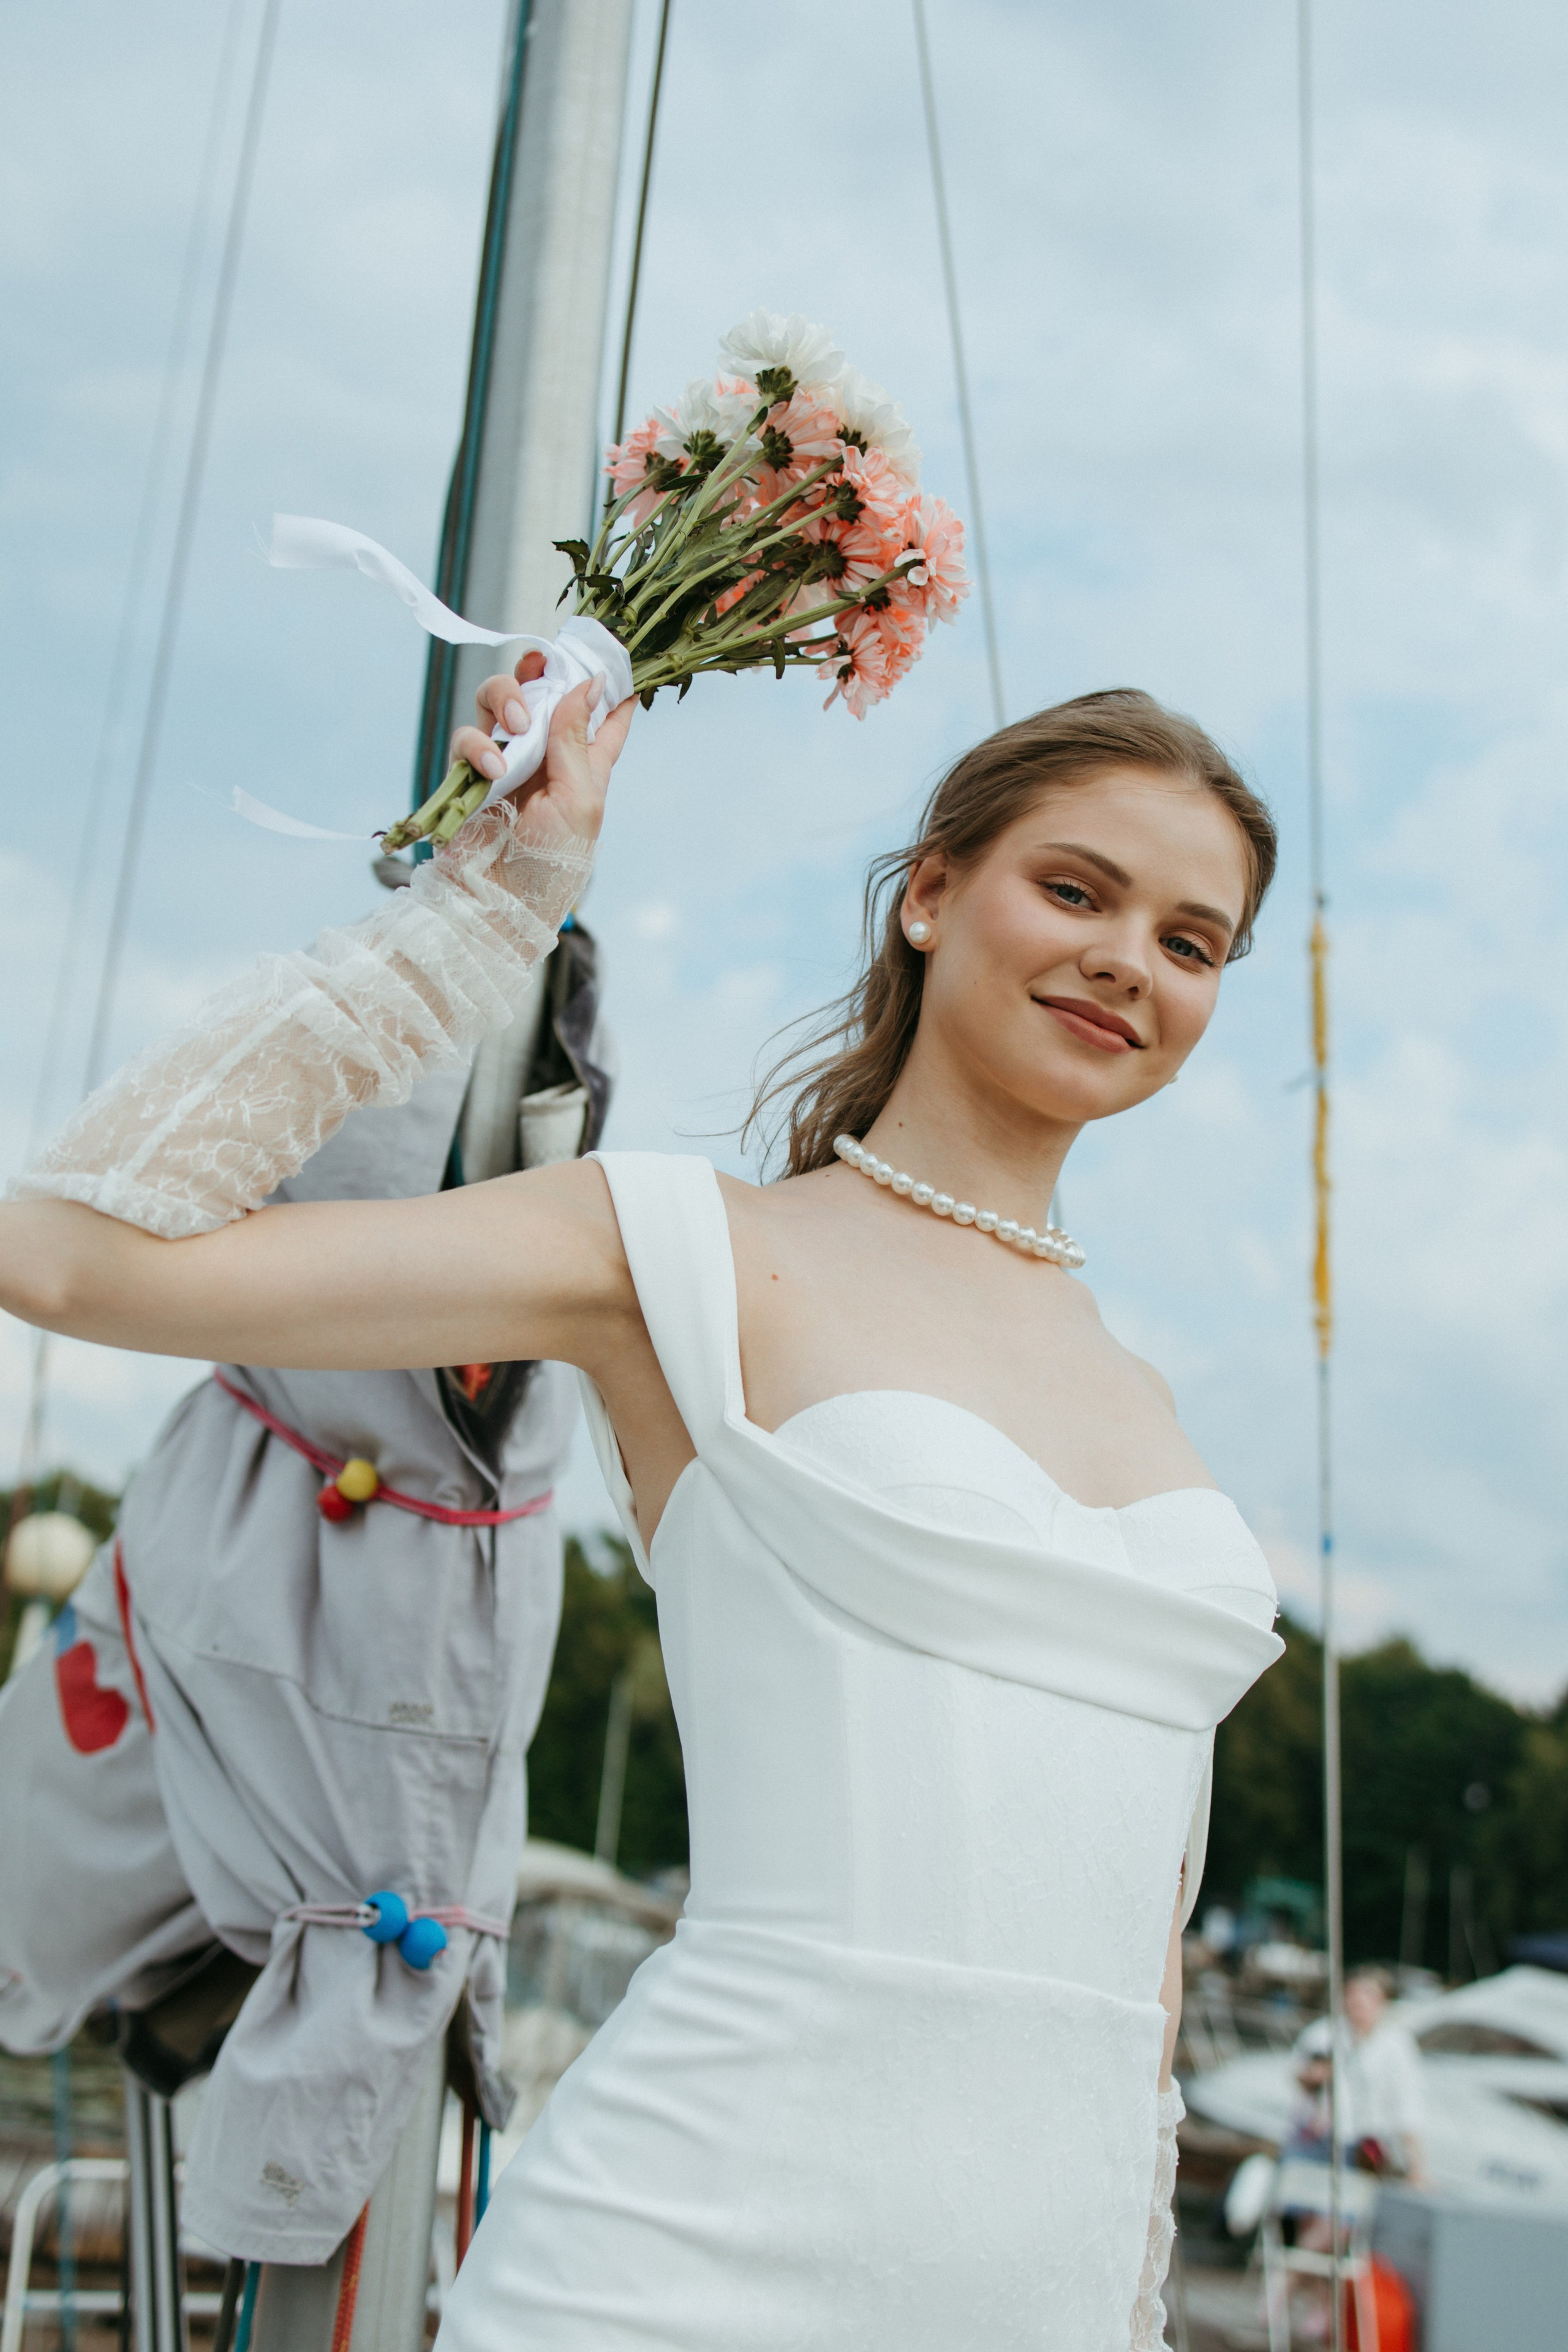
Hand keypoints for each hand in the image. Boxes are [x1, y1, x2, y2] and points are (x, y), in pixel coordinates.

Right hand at [450, 651, 634, 845]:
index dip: (611, 684)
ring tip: (514, 725)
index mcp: (586, 765)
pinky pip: (469, 737)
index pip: (606, 716)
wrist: (499, 899)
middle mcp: (546, 756)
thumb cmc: (551, 860)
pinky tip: (491, 771)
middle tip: (539, 664)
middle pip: (543, 691)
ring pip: (499, 702)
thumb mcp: (580, 797)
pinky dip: (478, 747)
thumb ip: (577, 738)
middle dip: (540, 670)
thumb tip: (588, 682)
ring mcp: (506, 761)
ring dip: (506, 699)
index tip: (611, 654)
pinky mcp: (470, 772)